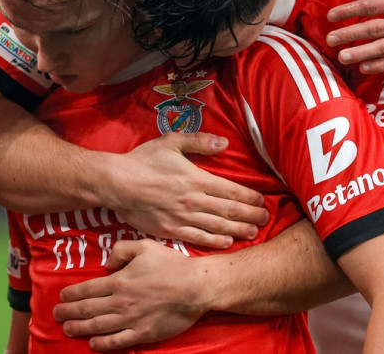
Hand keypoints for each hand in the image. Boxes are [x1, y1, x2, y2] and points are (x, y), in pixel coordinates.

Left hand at [55, 239, 208, 350]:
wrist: (195, 286)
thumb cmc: (171, 265)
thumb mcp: (144, 247)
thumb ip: (120, 251)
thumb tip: (106, 264)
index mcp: (119, 280)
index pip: (87, 289)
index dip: (71, 295)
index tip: (61, 298)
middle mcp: (121, 302)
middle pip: (87, 309)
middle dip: (69, 313)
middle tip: (57, 316)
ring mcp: (131, 319)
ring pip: (98, 326)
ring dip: (80, 328)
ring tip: (68, 329)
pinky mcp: (143, 333)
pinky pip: (118, 341)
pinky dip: (103, 344)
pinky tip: (93, 344)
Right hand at [109, 132, 267, 247]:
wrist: (118, 183)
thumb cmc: (143, 160)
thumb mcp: (170, 142)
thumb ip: (199, 141)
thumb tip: (224, 143)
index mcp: (196, 179)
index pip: (231, 190)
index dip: (250, 196)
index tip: (262, 200)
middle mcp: (194, 200)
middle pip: (230, 210)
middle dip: (251, 215)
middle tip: (265, 218)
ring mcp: (183, 217)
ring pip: (218, 226)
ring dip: (239, 229)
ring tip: (254, 232)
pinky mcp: (171, 230)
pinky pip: (198, 238)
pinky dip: (215, 241)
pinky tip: (227, 242)